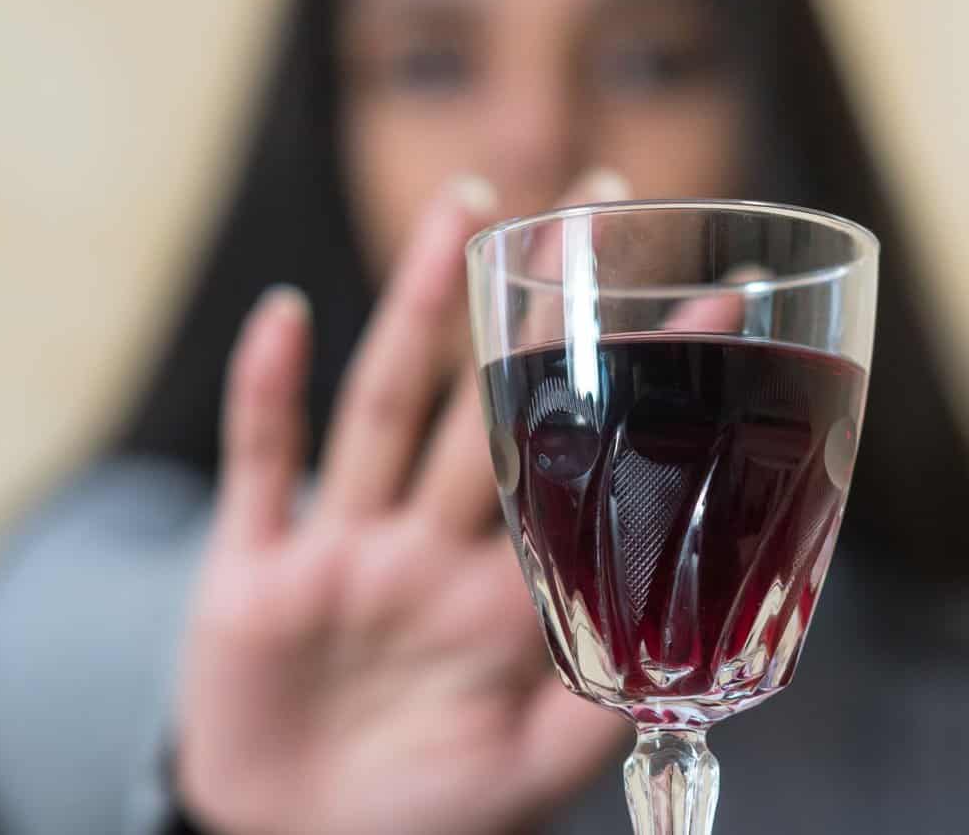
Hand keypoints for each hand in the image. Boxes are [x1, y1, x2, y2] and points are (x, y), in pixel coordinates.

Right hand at [173, 176, 629, 834]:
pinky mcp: (256, 569)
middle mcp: (430, 547)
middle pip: (491, 400)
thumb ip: (598, 709)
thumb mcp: (527, 773)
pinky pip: (262, 465)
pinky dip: (267, 392)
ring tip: (460, 209)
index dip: (643, 384)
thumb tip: (693, 660)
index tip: (712, 295)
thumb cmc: (423, 817)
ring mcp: (344, 548)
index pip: (584, 463)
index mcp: (504, 593)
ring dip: (417, 305)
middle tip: (596, 196)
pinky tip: (283, 314)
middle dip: (540, 303)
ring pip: (386, 405)